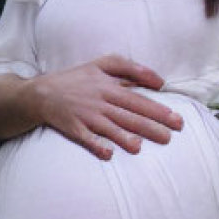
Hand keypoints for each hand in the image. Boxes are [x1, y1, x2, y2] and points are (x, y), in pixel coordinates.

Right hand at [30, 53, 184, 159]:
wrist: (42, 93)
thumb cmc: (78, 79)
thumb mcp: (102, 64)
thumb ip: (130, 68)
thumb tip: (159, 81)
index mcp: (109, 86)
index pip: (138, 99)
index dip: (158, 109)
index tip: (176, 119)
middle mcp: (100, 101)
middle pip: (128, 114)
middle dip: (149, 125)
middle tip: (169, 136)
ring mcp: (86, 116)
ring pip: (109, 127)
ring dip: (123, 137)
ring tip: (139, 147)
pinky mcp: (73, 128)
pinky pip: (86, 139)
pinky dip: (96, 145)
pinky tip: (108, 154)